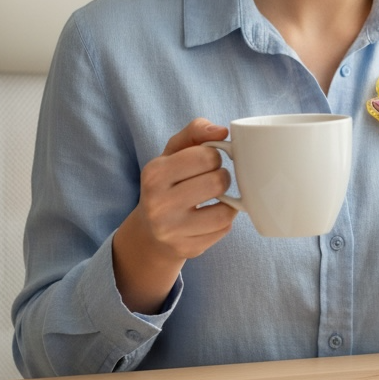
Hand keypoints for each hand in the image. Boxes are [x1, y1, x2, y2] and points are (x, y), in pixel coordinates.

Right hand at [112, 118, 236, 312]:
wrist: (150, 231)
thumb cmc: (168, 183)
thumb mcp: (173, 153)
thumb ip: (195, 131)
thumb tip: (222, 131)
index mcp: (154, 174)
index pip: (206, 156)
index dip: (214, 156)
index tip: (207, 162)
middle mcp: (158, 204)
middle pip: (218, 182)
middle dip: (222, 178)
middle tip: (214, 180)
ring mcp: (171, 230)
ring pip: (225, 211)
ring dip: (228, 202)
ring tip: (216, 199)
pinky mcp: (186, 249)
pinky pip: (223, 230)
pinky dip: (224, 221)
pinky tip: (210, 217)